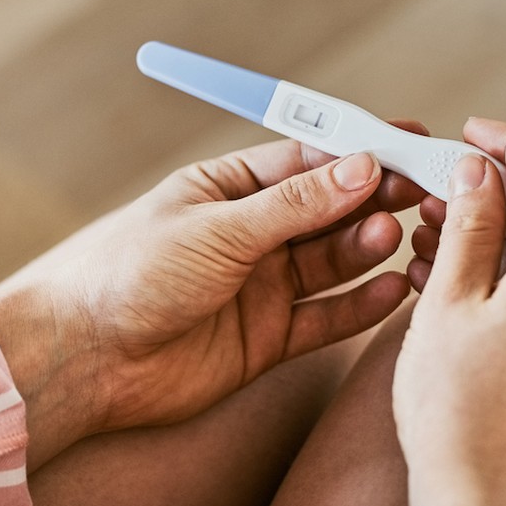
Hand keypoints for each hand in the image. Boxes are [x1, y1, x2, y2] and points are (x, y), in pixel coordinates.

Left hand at [0, 127, 429, 467]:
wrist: (84, 358)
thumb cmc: (129, 274)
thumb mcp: (215, 228)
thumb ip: (293, 206)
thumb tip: (360, 167)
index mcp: (227, 189)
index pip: (307, 161)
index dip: (359, 153)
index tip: (410, 148)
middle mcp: (248, 236)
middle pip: (328, 210)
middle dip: (375, 200)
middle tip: (420, 193)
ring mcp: (260, 288)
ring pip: (332, 263)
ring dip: (368, 248)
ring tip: (395, 236)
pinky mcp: (266, 340)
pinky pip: (326, 319)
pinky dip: (361, 306)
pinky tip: (393, 290)